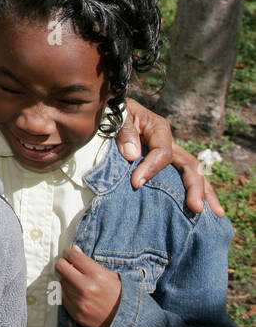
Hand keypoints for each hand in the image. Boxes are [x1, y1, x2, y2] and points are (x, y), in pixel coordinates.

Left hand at [56, 245, 120, 326]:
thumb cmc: (121, 296)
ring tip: (79, 283)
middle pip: (61, 267)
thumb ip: (90, 262)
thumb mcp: (111, 275)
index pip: (72, 256)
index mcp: (97, 275)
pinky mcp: (76, 313)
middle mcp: (86, 288)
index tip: (69, 254)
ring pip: (61, 282)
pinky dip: (69, 294)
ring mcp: (80, 302)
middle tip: (69, 266)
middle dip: (64, 264)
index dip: (69, 253)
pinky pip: (64, 297)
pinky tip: (79, 295)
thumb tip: (74, 250)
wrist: (127, 320)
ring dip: (67, 280)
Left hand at [120, 98, 222, 216]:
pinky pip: (182, 179)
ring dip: (206, 194)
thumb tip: (133, 155)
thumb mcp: (117, 115)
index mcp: (159, 129)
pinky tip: (205, 211)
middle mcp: (170, 142)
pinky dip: (195, 193)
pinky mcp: (165, 166)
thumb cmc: (113, 112)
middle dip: (195, 187)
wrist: (108, 111)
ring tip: (217, 215)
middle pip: (190, 165)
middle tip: (196, 208)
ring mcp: (171, 155)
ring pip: (194, 174)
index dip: (151, 168)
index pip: (163, 153)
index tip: (136, 183)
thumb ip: (125, 132)